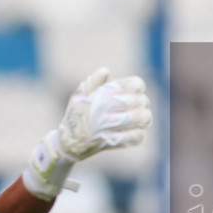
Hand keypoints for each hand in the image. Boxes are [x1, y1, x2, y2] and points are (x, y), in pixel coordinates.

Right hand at [22, 68, 152, 199]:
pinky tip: (139, 132)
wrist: (67, 142)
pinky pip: (133, 137)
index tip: (137, 90)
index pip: (131, 85)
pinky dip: (139, 134)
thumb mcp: (79, 96)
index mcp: (101, 96)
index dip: (137, 86)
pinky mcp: (111, 142)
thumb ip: (93, 82)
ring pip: (137, 118)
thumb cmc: (76, 116)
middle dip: (143, 102)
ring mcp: (108, 126)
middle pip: (137, 101)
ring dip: (145, 118)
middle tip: (143, 105)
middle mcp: (105, 109)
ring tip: (145, 118)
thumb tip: (105, 70)